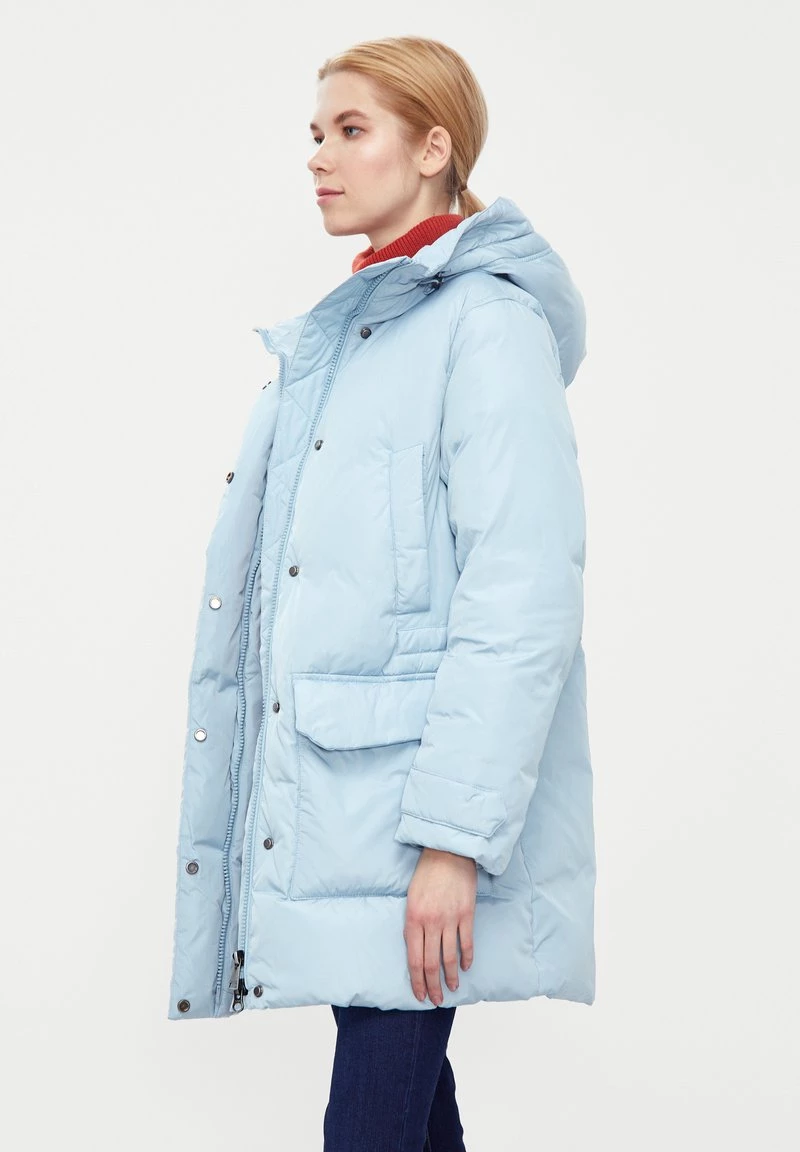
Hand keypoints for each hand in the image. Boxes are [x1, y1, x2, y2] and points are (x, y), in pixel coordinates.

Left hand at [403, 847, 476, 1004]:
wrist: (447, 852)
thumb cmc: (426, 873)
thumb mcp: (411, 898)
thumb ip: (413, 923)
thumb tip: (416, 947)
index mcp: (413, 919)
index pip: (414, 960)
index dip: (417, 981)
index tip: (419, 995)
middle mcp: (430, 923)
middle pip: (431, 963)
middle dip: (432, 986)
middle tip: (436, 1000)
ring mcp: (449, 919)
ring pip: (449, 957)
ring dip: (450, 977)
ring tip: (452, 988)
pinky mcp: (466, 914)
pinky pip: (466, 942)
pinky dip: (466, 957)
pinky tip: (465, 967)